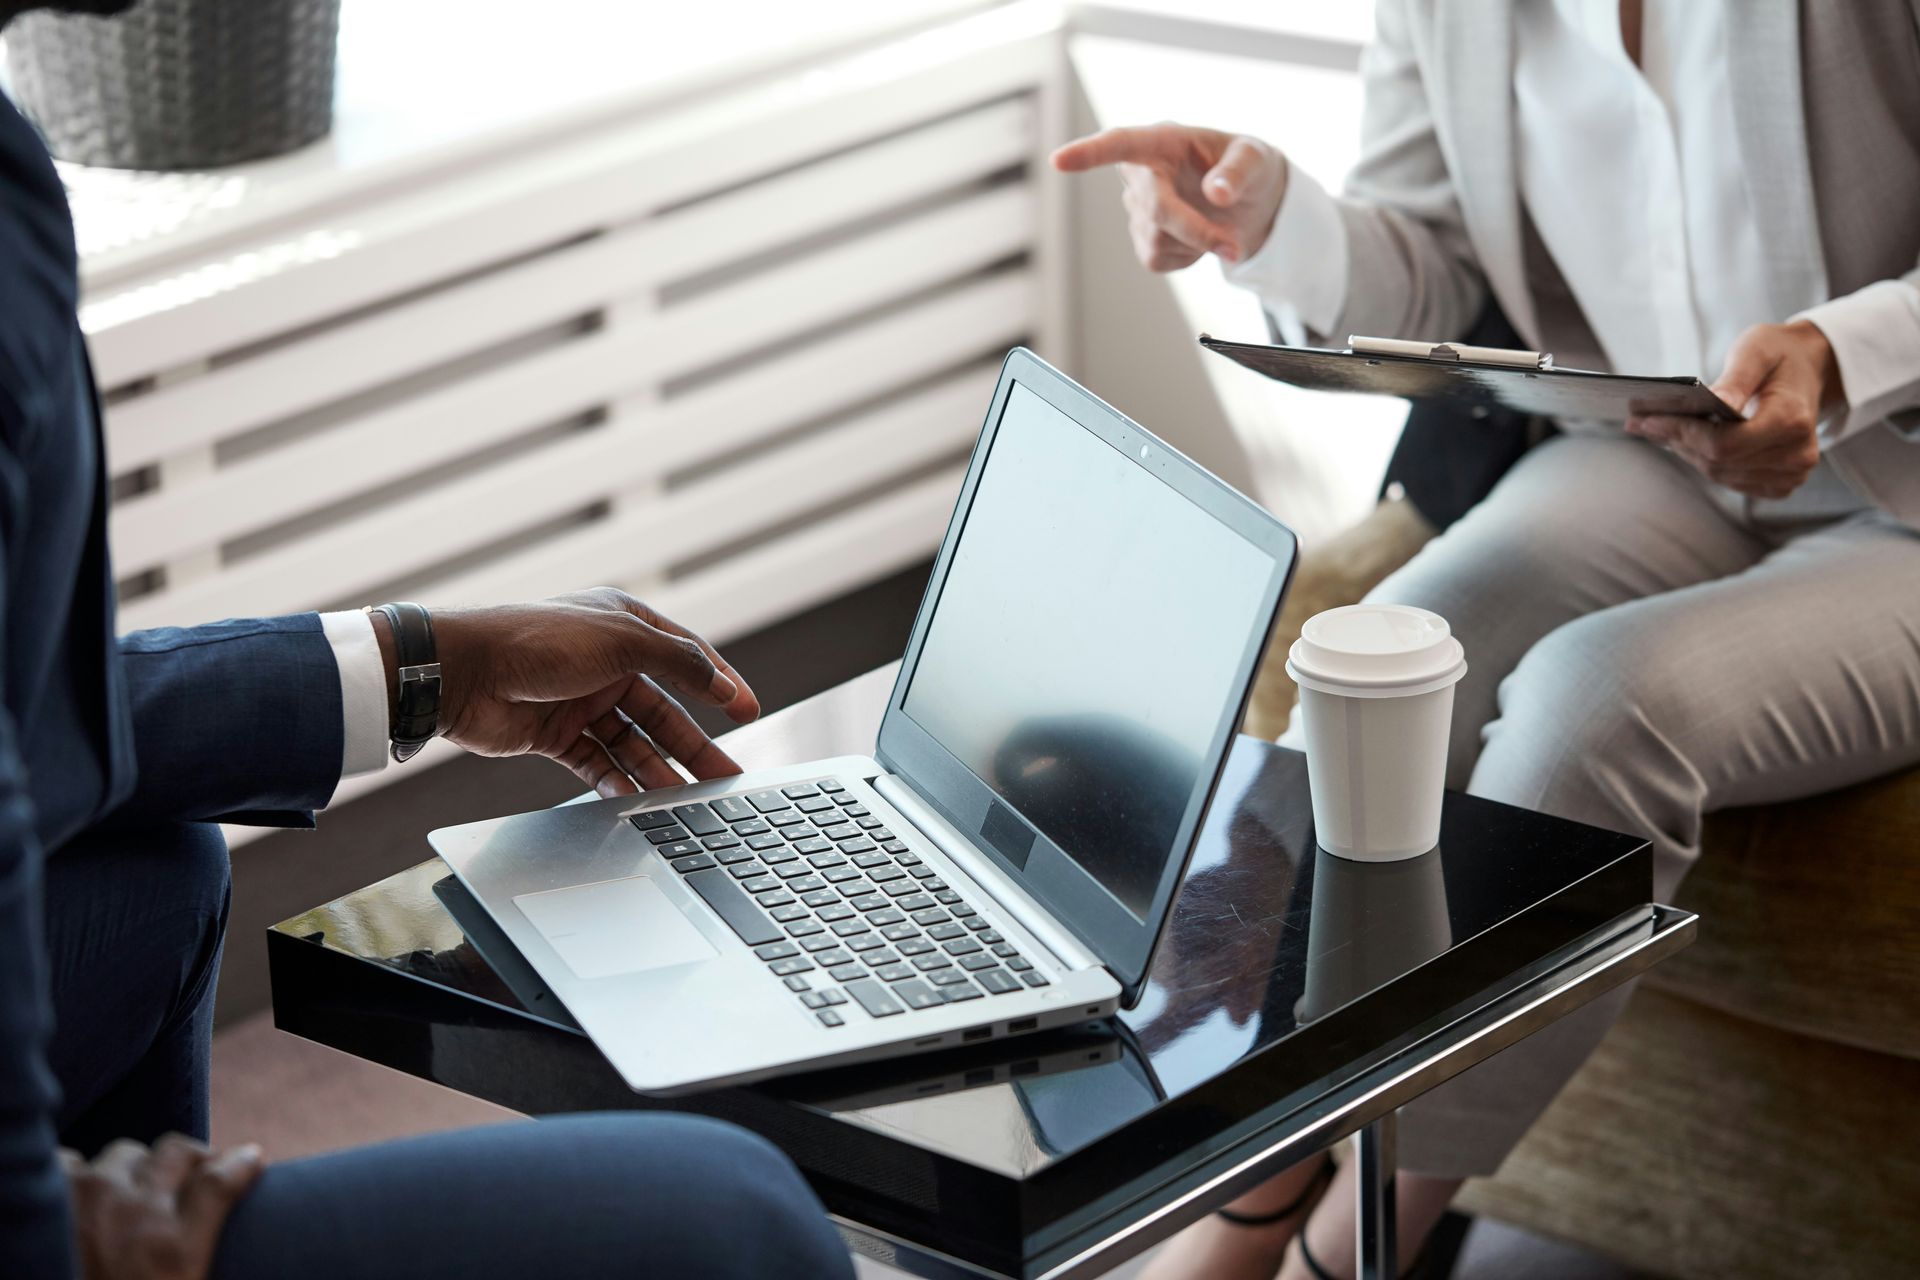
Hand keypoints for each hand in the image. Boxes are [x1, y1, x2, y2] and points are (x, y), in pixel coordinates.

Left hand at [63, 1135, 263, 1279]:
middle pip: (177, 1152)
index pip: (221, 1180)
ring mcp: (88, 1199)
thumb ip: (192, 1246)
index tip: (248, 1160)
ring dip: (130, 1172)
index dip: (240, 1164)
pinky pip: (70, 1163)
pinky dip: (77, 1178)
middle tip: (181, 1185)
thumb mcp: (178, 1279)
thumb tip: (225, 1210)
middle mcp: (136, 1213)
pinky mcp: (49, 1199)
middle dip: (186, 1163)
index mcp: (174, 1249)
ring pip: (125, 1154)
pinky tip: (80, 1204)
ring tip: (124, 1201)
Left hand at [376, 588, 760, 796]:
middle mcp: (606, 663)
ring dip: (659, 771)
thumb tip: (723, 684)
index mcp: (625, 627)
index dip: (720, 685)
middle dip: (695, 746)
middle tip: (725, 778)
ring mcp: (581, 701)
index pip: (688, 658)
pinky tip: (638, 801)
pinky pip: (599, 764)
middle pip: (664, 711)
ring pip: (633, 743)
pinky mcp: (555, 735)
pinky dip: (618, 782)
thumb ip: (679, 661)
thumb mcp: (621, 640)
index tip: (749, 711)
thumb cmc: (536, 641)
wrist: (461, 673)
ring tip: (688, 802)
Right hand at [1052, 123, 1287, 270]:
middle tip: (1233, 248)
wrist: (1250, 203)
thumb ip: (1238, 170)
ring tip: (1221, 225)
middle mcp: (1142, 173)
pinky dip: (1189, 258)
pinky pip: (1159, 260)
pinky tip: (1199, 238)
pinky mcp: (1143, 241)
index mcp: (1163, 141)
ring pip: (1160, 240)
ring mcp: (1138, 209)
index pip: (1121, 144)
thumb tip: (1215, 193)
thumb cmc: (1249, 168)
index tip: (1058, 161)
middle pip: (1155, 208)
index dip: (1089, 153)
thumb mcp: (1256, 157)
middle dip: (1194, 230)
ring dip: (1199, 242)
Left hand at [1626, 320, 1842, 499]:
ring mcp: (1790, 474)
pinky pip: (1729, 478)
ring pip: (1718, 473)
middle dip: (1677, 440)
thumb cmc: (1778, 355)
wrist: (1808, 369)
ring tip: (1657, 429)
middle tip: (1640, 423)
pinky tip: (1683, 440)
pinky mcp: (1779, 483)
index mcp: (1793, 420)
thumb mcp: (1756, 351)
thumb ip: (1735, 379)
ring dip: (1686, 451)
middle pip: (1717, 461)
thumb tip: (1715, 401)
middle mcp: (1797, 454)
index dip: (1684, 433)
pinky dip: (1703, 459)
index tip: (1648, 419)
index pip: (1725, 444)